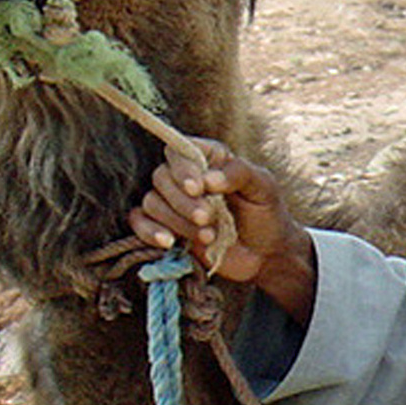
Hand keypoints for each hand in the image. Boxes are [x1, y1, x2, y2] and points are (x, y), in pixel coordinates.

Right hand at [129, 140, 316, 323]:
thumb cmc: (267, 213)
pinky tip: (169, 242)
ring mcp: (173, 203)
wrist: (266, 254)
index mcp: (209, 158)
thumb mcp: (263, 187)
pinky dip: (149, 232)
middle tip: (208, 218)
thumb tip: (207, 179)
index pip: (179, 150)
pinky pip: (139, 222)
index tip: (198, 188)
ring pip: (152, 202)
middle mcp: (186, 177)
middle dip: (183, 202)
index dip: (183, 168)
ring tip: (208, 236)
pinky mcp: (165, 227)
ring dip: (177, 221)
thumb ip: (239, 173)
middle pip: (161, 177)